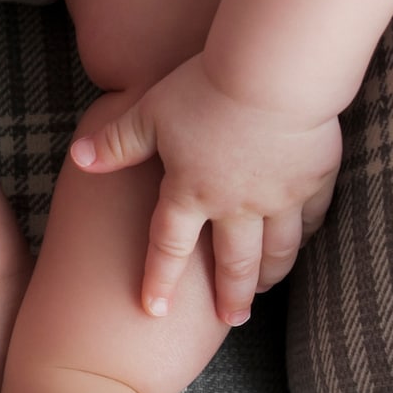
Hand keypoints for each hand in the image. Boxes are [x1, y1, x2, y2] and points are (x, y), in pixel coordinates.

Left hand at [69, 54, 341, 325]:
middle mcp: (235, 204)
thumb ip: (117, 142)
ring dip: (272, 272)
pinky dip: (306, 233)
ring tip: (266, 288)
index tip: (153, 310)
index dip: (158, 280)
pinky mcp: (314, 177)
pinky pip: (312, 216)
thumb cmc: (206, 89)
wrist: (274, 72)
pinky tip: (303, 240)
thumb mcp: (151, 113)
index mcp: (191, 192)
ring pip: (278, 248)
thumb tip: (77, 157)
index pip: (169, 247)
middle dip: (233, 297)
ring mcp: (279, 195)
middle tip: (235, 320)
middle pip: (234, 262)